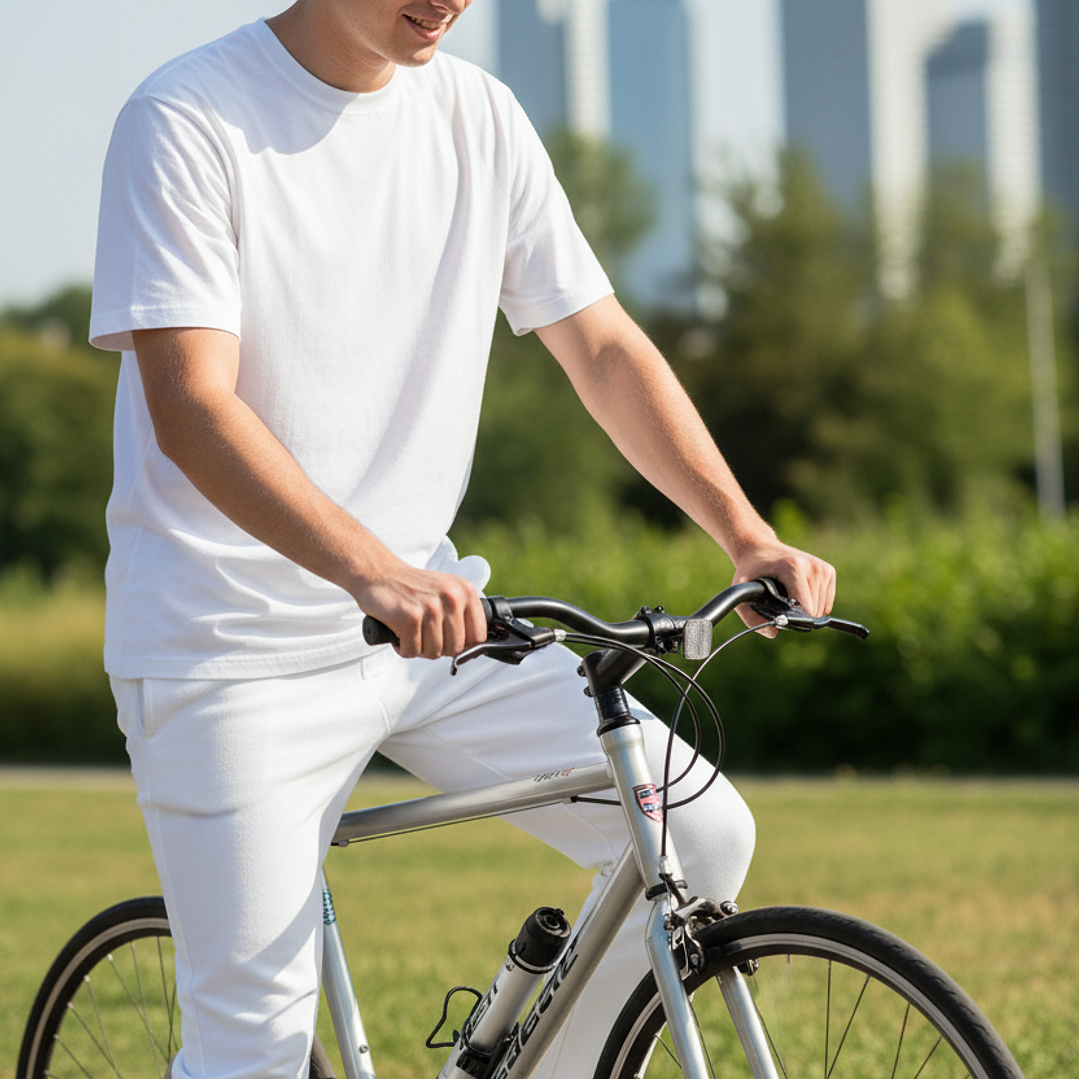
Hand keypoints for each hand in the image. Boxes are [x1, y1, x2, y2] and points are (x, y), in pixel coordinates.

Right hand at [355, 564, 487, 659]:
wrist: (380, 574)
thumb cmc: (413, 587)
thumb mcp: (447, 591)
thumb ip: (462, 614)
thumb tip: (470, 648)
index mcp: (466, 591)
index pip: (478, 636)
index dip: (462, 644)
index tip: (447, 640)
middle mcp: (452, 598)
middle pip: (455, 648)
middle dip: (438, 648)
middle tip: (424, 636)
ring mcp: (431, 608)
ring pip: (434, 652)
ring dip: (419, 649)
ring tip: (411, 633)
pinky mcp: (410, 617)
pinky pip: (413, 651)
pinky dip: (403, 648)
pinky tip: (399, 634)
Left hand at [730, 539, 836, 637]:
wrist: (760, 548)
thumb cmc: (750, 570)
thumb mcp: (741, 591)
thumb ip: (751, 617)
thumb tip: (775, 632)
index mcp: (793, 567)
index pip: (806, 605)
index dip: (794, 618)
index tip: (780, 616)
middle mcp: (812, 566)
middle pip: (814, 611)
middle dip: (798, 615)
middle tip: (781, 603)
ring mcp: (822, 568)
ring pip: (822, 609)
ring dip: (806, 610)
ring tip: (789, 597)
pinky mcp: (828, 571)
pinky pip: (827, 603)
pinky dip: (814, 605)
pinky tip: (799, 595)